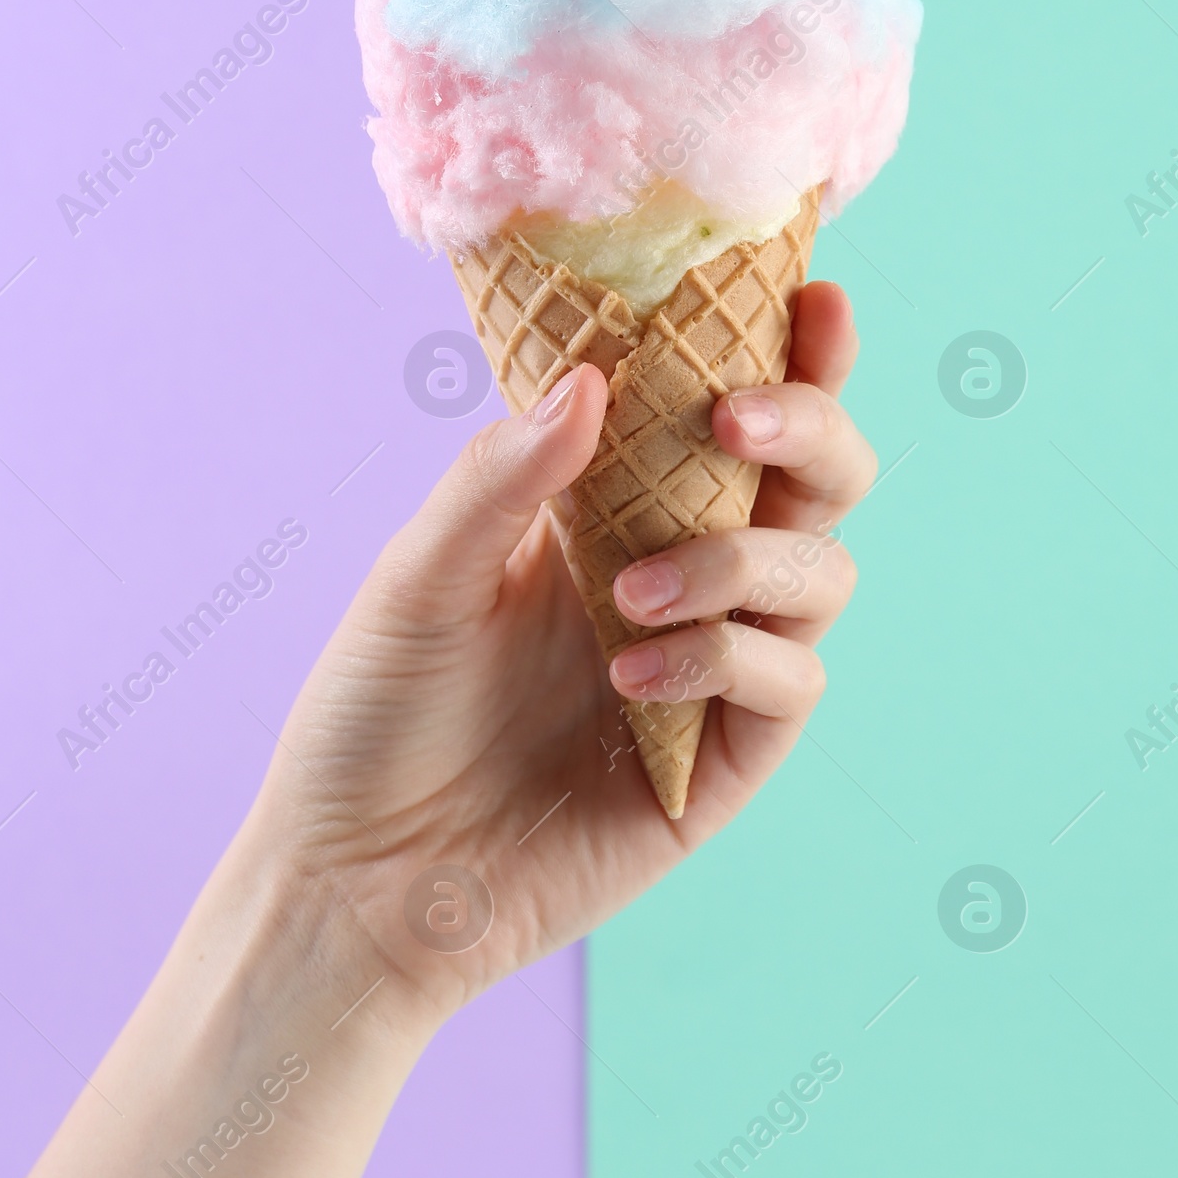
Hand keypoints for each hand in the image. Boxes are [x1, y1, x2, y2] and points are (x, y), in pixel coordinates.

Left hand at [243, 281, 875, 1031]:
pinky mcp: (725, 764)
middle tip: (738, 419)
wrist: (355, 883)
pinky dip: (727, 657)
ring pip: (823, 573)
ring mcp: (718, 671)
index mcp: (622, 510)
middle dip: (812, 429)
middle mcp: (690, 576)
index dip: (795, 351)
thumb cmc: (374, 717)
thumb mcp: (418, 575)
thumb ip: (504, 477)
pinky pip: (789, 682)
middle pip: (822, 481)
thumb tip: (594, 377)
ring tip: (634, 594)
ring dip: (746, 557)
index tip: (815, 294)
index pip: (737, 412)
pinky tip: (632, 674)